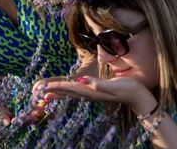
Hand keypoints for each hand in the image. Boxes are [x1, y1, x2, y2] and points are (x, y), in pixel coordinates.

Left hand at [33, 76, 157, 115]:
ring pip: (71, 94)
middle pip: (67, 93)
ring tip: (46, 95)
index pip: (70, 88)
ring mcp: (92, 94)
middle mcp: (89, 94)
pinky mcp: (96, 93)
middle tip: (38, 93)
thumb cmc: (128, 89)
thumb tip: (82, 80)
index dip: (57, 86)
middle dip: (53, 92)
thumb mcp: (113, 85)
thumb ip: (97, 84)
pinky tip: (66, 92)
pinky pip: (77, 93)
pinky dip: (68, 92)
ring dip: (58, 93)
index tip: (44, 87)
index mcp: (91, 91)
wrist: (138, 96)